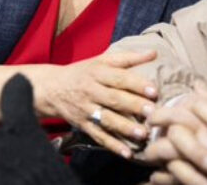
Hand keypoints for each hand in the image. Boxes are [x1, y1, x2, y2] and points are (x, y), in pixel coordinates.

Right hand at [33, 50, 158, 157]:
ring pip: (107, 119)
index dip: (137, 84)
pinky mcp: (83, 125)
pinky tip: (126, 153)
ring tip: (143, 134)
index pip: (119, 78)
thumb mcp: (102, 60)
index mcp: (98, 72)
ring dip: (125, 128)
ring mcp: (86, 109)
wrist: (52, 88)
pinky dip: (112, 145)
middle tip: (152, 112)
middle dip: (134, 106)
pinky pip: (98, 136)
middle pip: (114, 99)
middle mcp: (92, 91)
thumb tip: (154, 52)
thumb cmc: (84, 72)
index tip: (154, 90)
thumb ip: (128, 57)